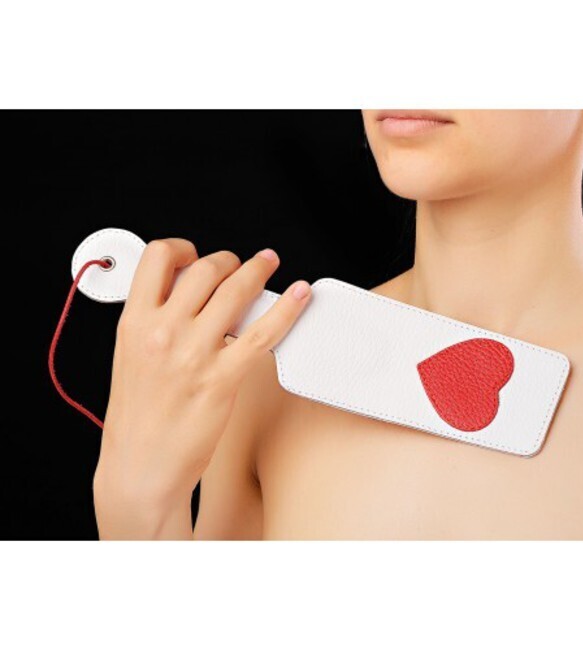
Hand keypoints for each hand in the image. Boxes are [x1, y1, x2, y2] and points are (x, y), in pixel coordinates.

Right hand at [95, 238, 310, 508]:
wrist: (140, 466)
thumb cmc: (138, 417)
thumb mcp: (131, 357)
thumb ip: (155, 322)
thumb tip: (186, 296)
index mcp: (134, 323)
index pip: (157, 258)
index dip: (182, 248)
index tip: (195, 254)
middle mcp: (163, 332)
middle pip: (205, 269)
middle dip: (227, 260)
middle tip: (238, 265)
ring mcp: (194, 354)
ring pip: (235, 292)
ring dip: (258, 270)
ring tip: (267, 264)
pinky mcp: (222, 378)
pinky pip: (263, 333)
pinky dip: (287, 309)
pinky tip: (300, 295)